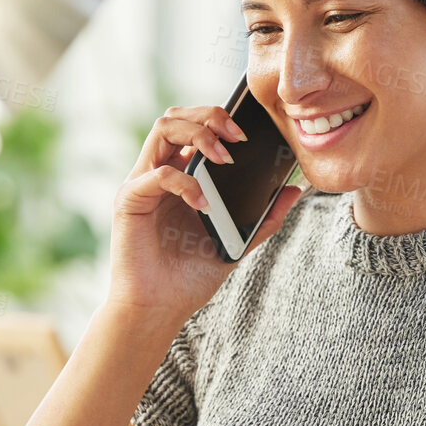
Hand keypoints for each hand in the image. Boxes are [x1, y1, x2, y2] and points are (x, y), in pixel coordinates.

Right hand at [106, 105, 301, 323]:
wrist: (159, 309)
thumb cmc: (189, 277)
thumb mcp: (236, 242)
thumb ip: (263, 217)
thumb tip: (296, 190)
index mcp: (181, 177)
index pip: (195, 126)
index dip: (220, 118)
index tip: (250, 133)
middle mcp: (158, 173)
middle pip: (176, 116)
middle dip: (211, 116)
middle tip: (239, 137)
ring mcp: (141, 183)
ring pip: (163, 129)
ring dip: (198, 135)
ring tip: (224, 159)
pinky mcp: (129, 200)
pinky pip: (157, 174)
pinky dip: (186, 182)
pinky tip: (204, 204)